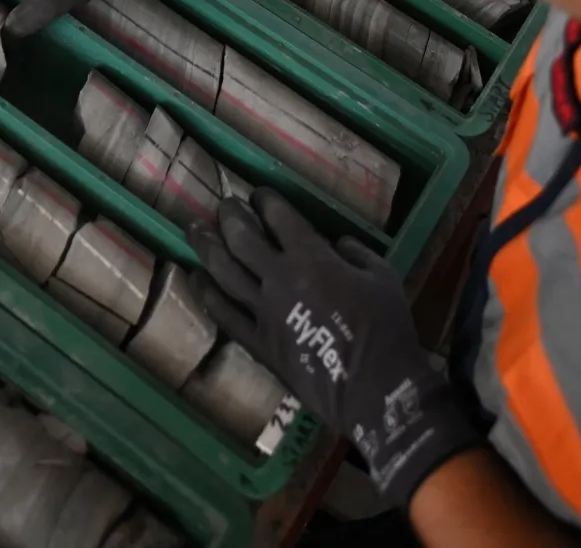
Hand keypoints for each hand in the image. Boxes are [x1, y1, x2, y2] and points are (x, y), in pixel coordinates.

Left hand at [194, 190, 479, 507]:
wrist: (374, 387)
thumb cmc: (386, 328)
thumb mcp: (383, 276)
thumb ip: (356, 252)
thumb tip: (336, 243)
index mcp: (312, 257)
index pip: (279, 217)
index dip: (265, 200)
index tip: (258, 193)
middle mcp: (279, 278)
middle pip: (242, 238)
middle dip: (230, 216)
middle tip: (224, 205)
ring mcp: (263, 312)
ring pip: (224, 272)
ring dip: (207, 247)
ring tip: (195, 230)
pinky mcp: (257, 342)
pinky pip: (223, 314)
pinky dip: (206, 293)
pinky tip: (196, 278)